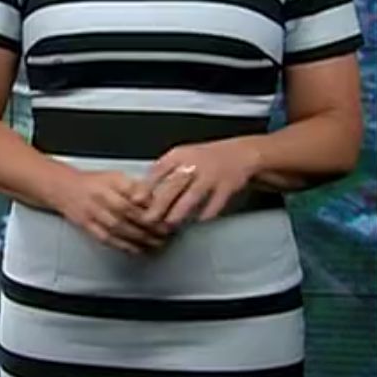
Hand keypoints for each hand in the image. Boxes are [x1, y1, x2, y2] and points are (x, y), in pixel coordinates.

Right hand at [48, 170, 169, 254]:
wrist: (62, 188)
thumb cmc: (92, 183)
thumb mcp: (115, 177)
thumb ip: (135, 187)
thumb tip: (156, 199)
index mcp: (110, 181)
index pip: (133, 194)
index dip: (150, 206)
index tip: (166, 214)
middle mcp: (100, 196)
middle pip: (127, 212)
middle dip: (149, 225)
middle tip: (166, 233)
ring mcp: (92, 212)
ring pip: (118, 227)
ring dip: (139, 237)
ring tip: (157, 243)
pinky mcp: (86, 225)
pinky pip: (106, 237)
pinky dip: (122, 245)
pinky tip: (137, 250)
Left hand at [141, 138, 263, 228]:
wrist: (241, 153)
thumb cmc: (205, 158)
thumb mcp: (182, 156)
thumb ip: (164, 171)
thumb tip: (141, 190)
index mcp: (179, 155)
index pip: (158, 169)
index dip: (145, 185)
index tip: (135, 200)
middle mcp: (194, 163)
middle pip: (173, 185)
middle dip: (159, 204)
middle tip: (147, 219)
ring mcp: (212, 174)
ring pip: (193, 195)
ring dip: (180, 210)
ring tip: (169, 223)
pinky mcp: (228, 185)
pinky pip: (216, 201)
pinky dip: (207, 212)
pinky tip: (198, 221)